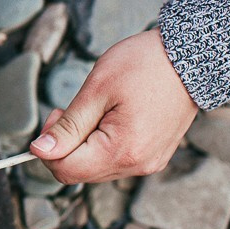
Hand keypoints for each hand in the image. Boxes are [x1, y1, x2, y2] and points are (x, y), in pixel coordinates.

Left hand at [30, 29, 198, 183]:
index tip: (56, 114)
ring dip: (84, 142)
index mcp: (123, 152)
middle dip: (66, 143)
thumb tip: (38, 151)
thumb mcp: (97, 90)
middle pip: (79, 171)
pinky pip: (114, 159)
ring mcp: (148, 163)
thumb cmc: (144, 65)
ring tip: (97, 108)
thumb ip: (67, 126)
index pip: (65, 170)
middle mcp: (138, 166)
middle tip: (73, 108)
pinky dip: (102, 142)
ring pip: (95, 167)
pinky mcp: (153, 155)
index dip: (49, 146)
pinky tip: (110, 116)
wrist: (191, 57)